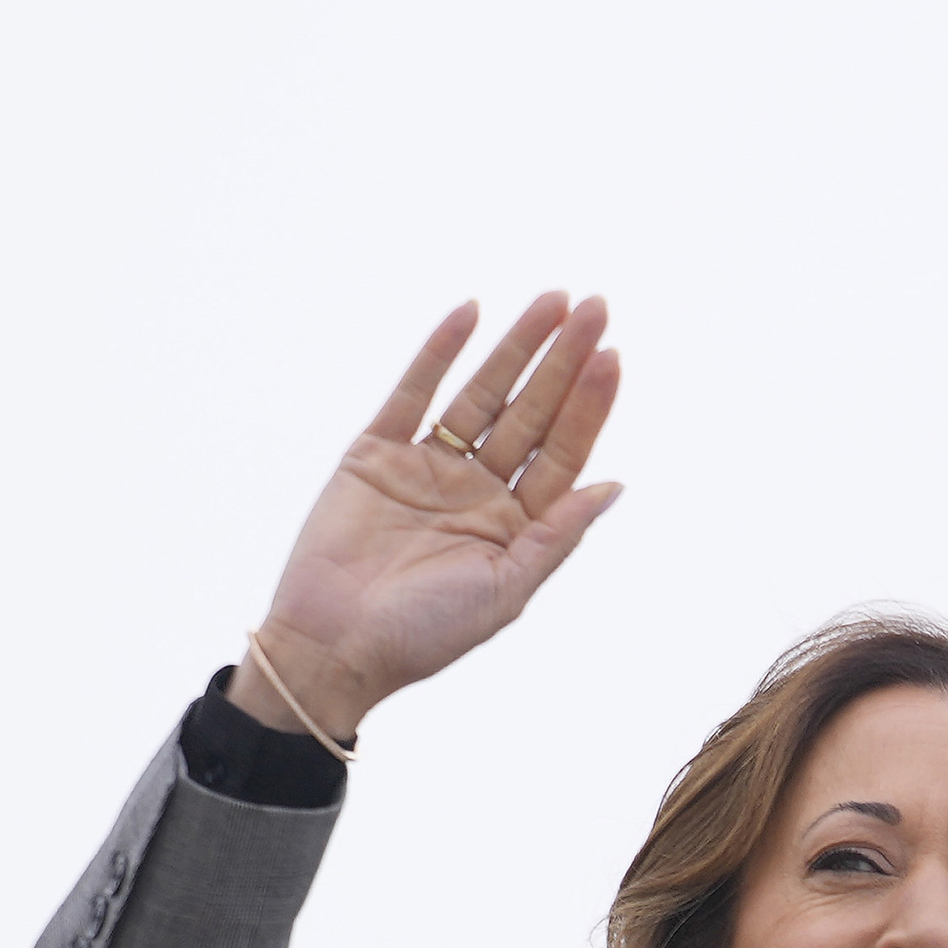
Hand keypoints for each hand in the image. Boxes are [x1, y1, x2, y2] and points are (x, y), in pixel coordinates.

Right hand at [233, 294, 625, 743]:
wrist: (333, 645)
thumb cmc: (424, 634)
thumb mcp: (506, 589)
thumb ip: (558, 535)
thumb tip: (615, 485)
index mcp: (515, 525)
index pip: (562, 452)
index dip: (588, 406)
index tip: (612, 357)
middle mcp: (477, 489)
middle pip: (531, 412)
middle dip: (563, 361)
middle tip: (595, 308)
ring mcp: (428, 466)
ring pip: (481, 393)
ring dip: (515, 346)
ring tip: (552, 302)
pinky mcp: (376, 452)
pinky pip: (412, 391)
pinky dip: (439, 352)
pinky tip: (471, 314)